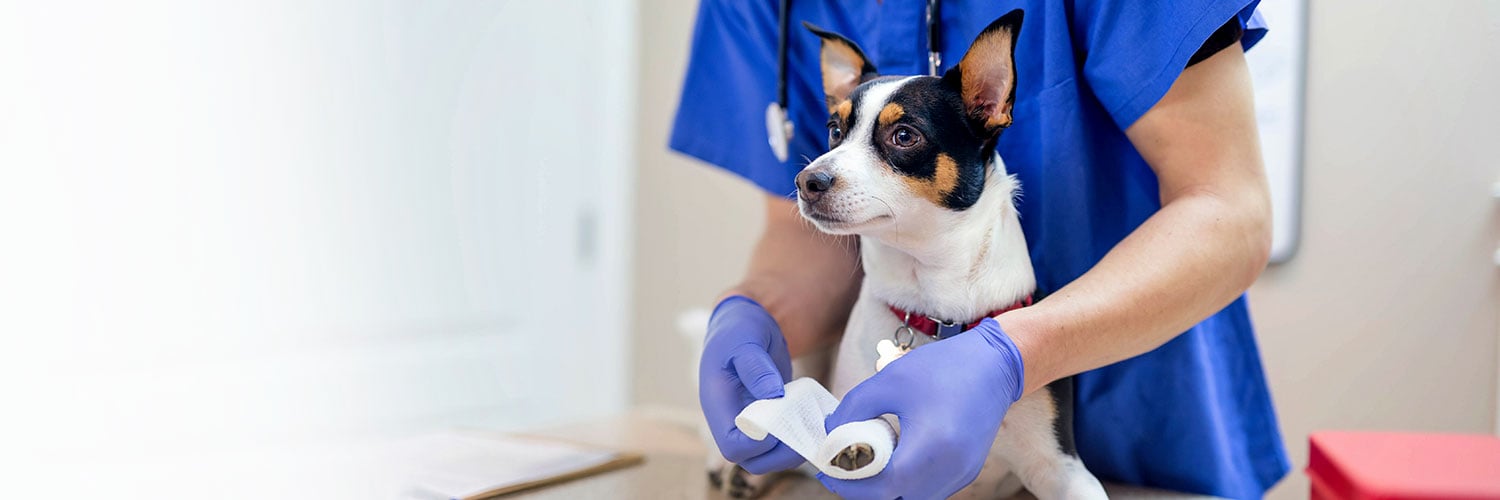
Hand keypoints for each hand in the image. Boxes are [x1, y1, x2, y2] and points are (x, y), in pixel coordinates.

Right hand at [699, 295, 803, 473]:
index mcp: (718, 404)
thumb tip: (773, 396)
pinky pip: (780, 441)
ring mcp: (748, 421)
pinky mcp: (766, 418)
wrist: (744, 322)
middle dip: (780, 454)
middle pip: (751, 460)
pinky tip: (814, 420)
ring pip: (767, 457)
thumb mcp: (745, 340)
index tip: (782, 420)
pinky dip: (798, 437)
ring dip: (792, 449)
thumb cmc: (739, 329)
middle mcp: (731, 419)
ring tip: (813, 426)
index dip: (758, 444)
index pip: (732, 446)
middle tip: (806, 430)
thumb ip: (756, 367)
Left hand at [820, 318, 1024, 498]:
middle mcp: (950, 469)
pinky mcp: (966, 473)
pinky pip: (928, 491)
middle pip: (896, 499)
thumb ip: (853, 409)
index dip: (850, 484)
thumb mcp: (888, 381)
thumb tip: (830, 434)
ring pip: (912, 499)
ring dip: (885, 489)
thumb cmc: (942, 368)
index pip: (883, 487)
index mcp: (932, 446)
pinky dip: (905, 484)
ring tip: (865, 464)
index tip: (829, 471)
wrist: (994, 365)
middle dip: (863, 489)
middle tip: (841, 469)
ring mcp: (962, 475)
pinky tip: (892, 461)